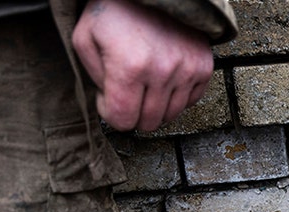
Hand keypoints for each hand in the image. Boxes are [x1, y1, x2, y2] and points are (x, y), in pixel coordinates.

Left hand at [72, 0, 213, 131]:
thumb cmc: (114, 11)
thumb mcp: (85, 39)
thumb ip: (94, 80)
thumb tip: (111, 106)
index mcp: (129, 66)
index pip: (122, 120)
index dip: (111, 115)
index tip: (108, 101)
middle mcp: (162, 71)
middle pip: (148, 122)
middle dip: (133, 113)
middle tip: (127, 94)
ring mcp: (186, 69)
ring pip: (171, 115)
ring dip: (155, 106)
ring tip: (145, 85)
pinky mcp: (203, 66)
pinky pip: (191, 101)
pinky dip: (177, 97)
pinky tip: (164, 81)